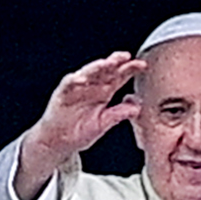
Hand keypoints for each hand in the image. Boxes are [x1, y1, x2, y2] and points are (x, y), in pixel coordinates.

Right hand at [13, 50, 142, 199]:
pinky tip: (82, 79)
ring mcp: (77, 88)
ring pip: (88, 73)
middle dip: (116, 62)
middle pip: (105, 70)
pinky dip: (75, 80)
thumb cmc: (79, 131)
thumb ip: (119, 114)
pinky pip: (68, 84)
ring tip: (108, 63)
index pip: (119, 76)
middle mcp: (92, 86)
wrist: (58, 142)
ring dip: (98, 67)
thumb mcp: (103, 124)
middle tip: (126, 57)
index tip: (142, 66)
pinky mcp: (62, 93)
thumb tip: (137, 107)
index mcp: (104, 92)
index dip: (130, 69)